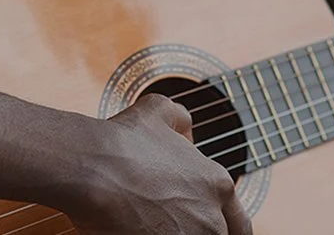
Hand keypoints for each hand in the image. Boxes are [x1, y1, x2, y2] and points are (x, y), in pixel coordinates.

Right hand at [66, 93, 252, 234]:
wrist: (92, 167)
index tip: (216, 229)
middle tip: (175, 227)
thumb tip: (185, 133)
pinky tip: (132, 231)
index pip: (240, 225)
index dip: (228, 228)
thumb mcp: (159, 110)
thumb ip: (181, 120)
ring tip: (148, 227)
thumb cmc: (122, 141)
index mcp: (217, 184)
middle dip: (199, 233)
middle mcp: (211, 218)